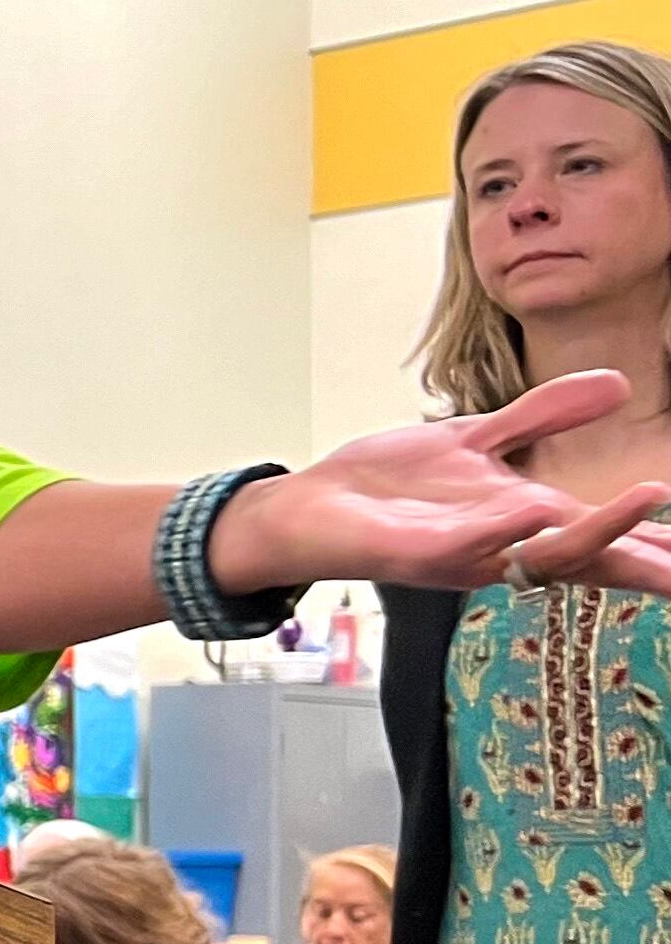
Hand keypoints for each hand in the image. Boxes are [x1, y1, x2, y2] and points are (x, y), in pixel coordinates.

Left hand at [211, 371, 670, 597]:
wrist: (308, 507)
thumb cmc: (389, 487)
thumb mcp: (475, 439)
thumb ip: (542, 416)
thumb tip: (618, 386)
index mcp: (525, 520)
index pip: (608, 535)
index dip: (658, 543)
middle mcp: (506, 545)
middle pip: (593, 556)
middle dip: (650, 557)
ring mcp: (466, 552)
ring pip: (543, 552)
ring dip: (597, 529)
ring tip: (648, 499)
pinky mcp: (419, 553)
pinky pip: (471, 544)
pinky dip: (505, 528)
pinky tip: (534, 507)